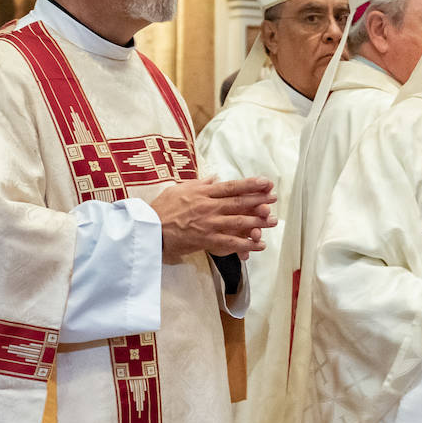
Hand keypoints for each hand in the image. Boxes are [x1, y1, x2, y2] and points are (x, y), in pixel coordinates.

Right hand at [151, 177, 276, 263]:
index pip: (231, 187)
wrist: (146, 229)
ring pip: (238, 221)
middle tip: (275, 199)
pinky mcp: (205, 239)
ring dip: (258, 222)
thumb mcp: (179, 189)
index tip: (267, 182)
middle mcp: (208, 206)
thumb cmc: (161, 209)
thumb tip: (215, 178)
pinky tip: (259, 245)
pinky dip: (246, 244)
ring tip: (273, 221)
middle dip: (259, 200)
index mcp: (202, 193)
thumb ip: (199, 184)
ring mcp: (208, 223)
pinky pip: (229, 243)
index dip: (251, 184)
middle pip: (239, 202)